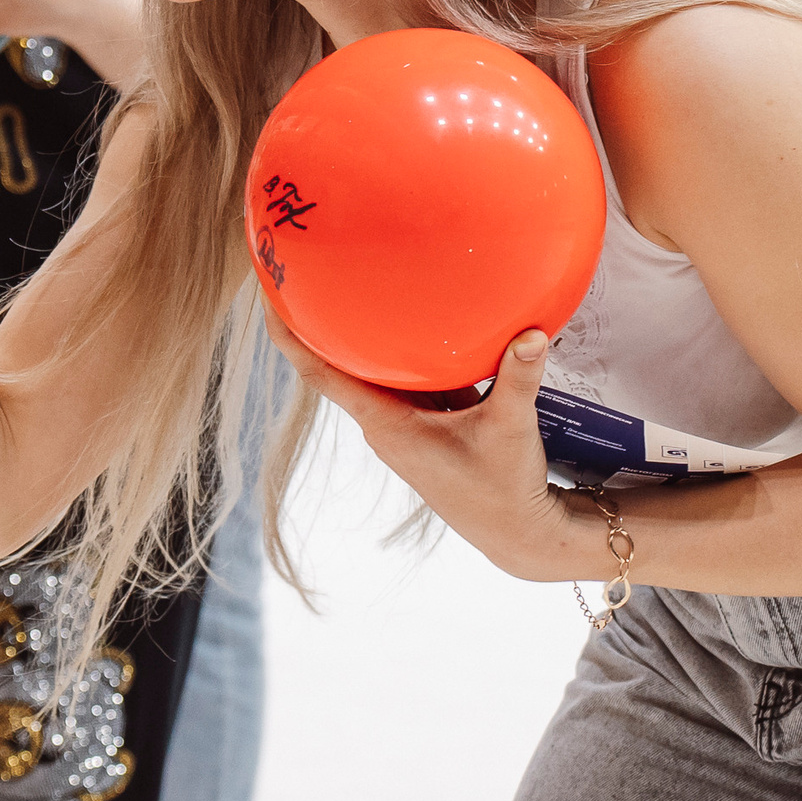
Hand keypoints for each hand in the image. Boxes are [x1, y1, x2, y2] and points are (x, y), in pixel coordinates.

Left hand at [262, 310, 572, 580]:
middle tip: (302, 267)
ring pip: (376, 370)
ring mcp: (404, 424)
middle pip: (338, 364)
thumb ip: (519, 378)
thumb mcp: (510, 428)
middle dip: (318, 322)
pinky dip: (405, 352)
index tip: (268, 296)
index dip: (289, 336)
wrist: (518, 533)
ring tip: (346, 282)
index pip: (321, 374)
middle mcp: (385, 423)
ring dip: (363, 336)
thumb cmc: (505, 487)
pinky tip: (414, 318)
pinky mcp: (426, 425)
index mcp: (387, 424)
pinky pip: (408, 379)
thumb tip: (533, 331)